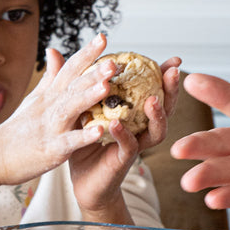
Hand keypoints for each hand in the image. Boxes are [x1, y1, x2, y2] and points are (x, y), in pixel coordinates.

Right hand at [0, 33, 119, 186]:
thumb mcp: (36, 98)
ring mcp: (51, 127)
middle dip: (94, 72)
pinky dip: (83, 136)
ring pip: (71, 108)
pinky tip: (100, 131)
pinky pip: (70, 142)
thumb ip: (50, 76)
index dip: (87, 53)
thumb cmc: (20, 128)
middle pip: (74, 85)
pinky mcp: (51, 149)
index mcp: (51, 94)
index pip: (70, 68)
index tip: (103, 36)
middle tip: (114, 62)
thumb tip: (54, 50)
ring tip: (107, 87)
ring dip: (89, 97)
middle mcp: (51, 106)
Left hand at [69, 55, 181, 218]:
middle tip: (171, 73)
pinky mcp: (122, 160)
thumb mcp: (77, 106)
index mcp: (133, 112)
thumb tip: (55, 52)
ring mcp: (135, 144)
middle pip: (164, 107)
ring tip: (153, 100)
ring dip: (157, 114)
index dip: (164, 74)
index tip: (174, 59)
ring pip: (155, 129)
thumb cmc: (83, 141)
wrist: (80, 178)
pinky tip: (117, 123)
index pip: (154, 89)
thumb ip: (71, 80)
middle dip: (171, 90)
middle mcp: (140, 127)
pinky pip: (129, 146)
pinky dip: (124, 134)